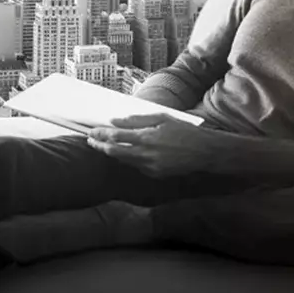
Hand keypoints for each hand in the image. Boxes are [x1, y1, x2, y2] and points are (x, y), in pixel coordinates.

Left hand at [87, 113, 217, 177]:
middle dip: (100, 146)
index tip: (91, 132)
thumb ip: (137, 120)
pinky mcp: (154, 174)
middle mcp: (146, 154)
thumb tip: (116, 121)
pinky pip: (136, 166)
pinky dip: (129, 158)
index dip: (100, 134)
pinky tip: (126, 152)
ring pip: (123, 160)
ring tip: (103, 146)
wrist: (203, 152)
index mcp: (147, 137)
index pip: (116, 136)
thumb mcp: (162, 118)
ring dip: (112, 153)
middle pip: (114, 152)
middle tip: (90, 141)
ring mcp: (149, 167)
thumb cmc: (184, 131)